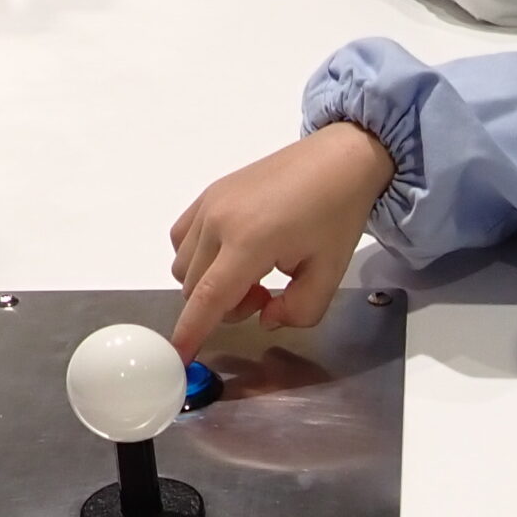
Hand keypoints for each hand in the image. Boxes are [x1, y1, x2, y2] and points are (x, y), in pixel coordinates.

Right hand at [167, 122, 397, 358]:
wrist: (337, 159)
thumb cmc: (337, 213)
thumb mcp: (329, 273)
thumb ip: (298, 310)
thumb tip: (265, 318)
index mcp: (250, 241)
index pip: (209, 298)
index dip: (191, 332)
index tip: (179, 357)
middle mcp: (219, 221)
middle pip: (195, 288)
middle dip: (223, 307)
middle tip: (264, 295)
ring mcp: (210, 204)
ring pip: (184, 266)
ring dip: (209, 284)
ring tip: (251, 274)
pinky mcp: (209, 194)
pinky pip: (181, 239)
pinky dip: (197, 259)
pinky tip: (231, 256)